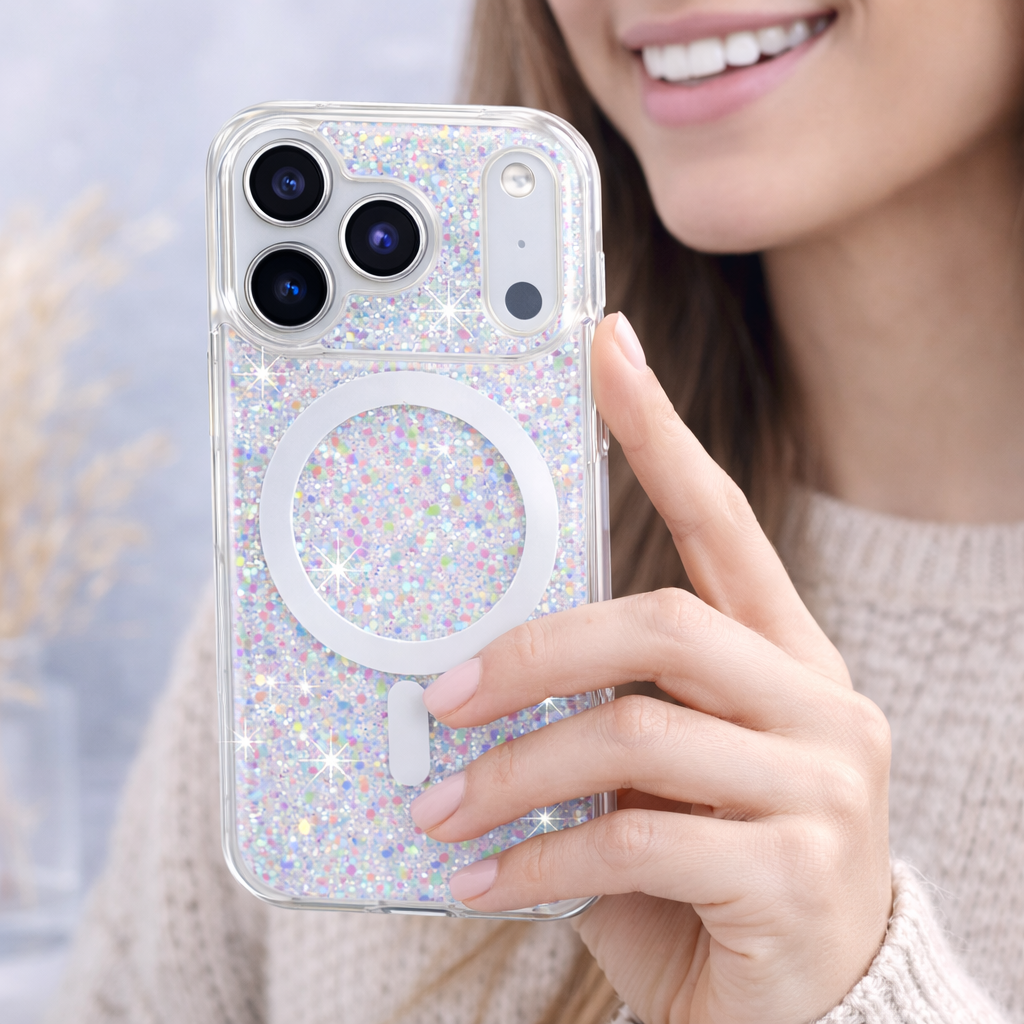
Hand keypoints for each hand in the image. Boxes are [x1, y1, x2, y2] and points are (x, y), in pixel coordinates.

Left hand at [410, 312, 892, 1023]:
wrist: (802, 1009)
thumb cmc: (714, 871)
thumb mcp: (655, 777)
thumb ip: (600, 715)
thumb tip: (473, 686)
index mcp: (785, 656)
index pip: (721, 518)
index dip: (658, 429)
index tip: (605, 348)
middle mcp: (819, 701)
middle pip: (659, 622)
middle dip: (532, 652)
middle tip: (442, 695)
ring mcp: (822, 784)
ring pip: (634, 734)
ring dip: (514, 773)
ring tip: (439, 808)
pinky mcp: (793, 872)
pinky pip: (630, 842)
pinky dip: (536, 858)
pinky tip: (484, 877)